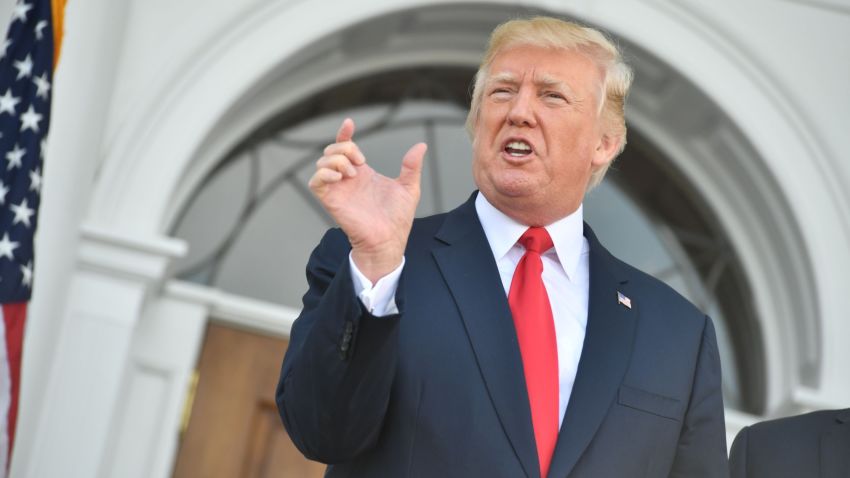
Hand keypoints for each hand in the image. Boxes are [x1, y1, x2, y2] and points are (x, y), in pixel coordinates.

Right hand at [309, 118, 426, 282]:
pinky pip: (314, 182)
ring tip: (352, 172)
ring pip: (322, 163)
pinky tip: (340, 177)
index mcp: (363, 173)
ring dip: (336, 160)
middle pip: (332, 151)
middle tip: (361, 161)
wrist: (389, 240)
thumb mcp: (409, 188)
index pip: (346, 147)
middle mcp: (348, 179)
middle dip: (343, 147)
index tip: (349, 123)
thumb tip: (421, 145)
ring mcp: (338, 189)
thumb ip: (412, 166)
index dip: (344, 133)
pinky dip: (324, 174)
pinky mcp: (331, 200)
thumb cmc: (398, 219)